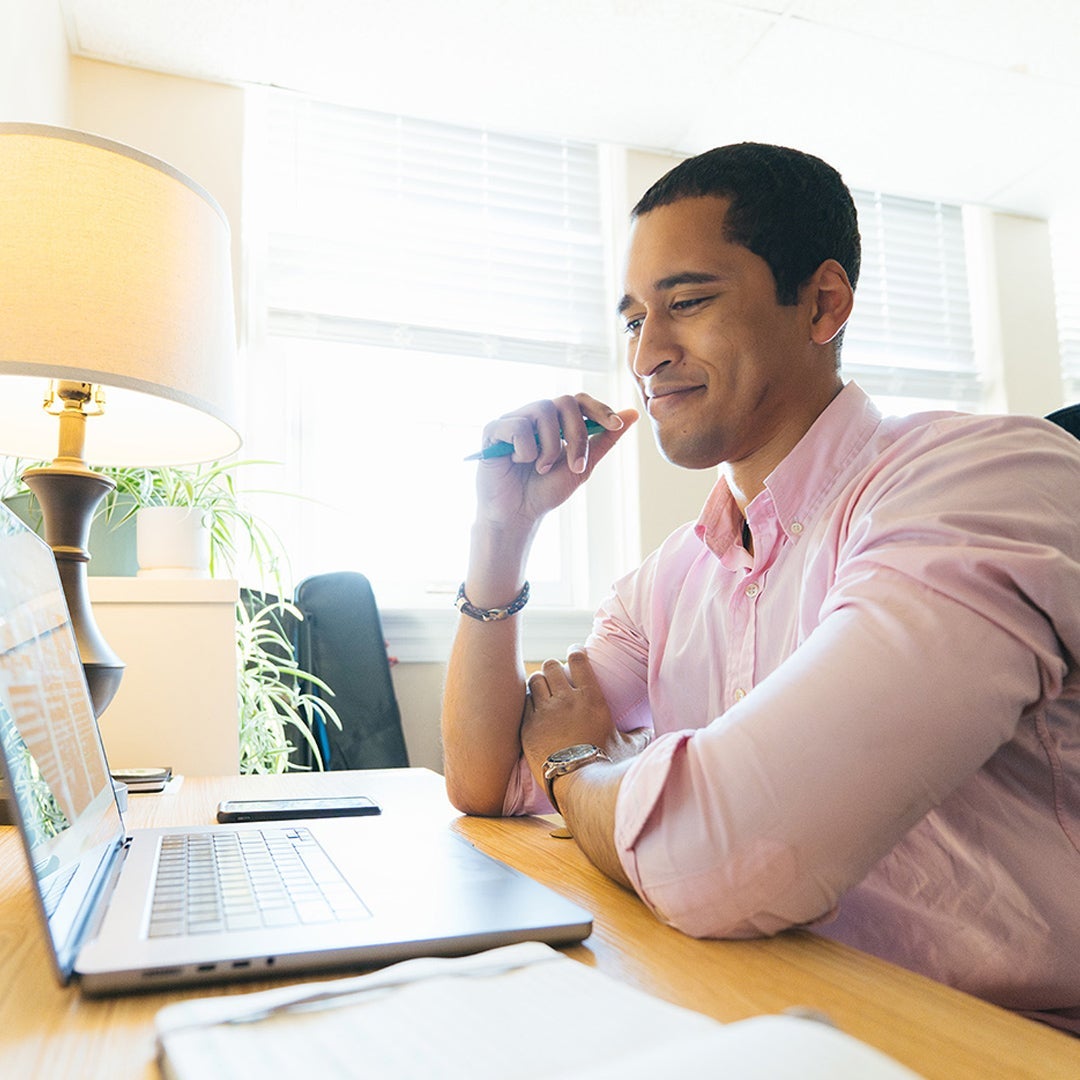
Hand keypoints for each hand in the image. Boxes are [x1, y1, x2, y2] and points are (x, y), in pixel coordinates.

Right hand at [474, 394, 637, 534]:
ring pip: (542, 411)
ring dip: (550, 447)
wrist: (518, 515)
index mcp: (556, 421)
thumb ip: (605, 439)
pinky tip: (517, 463)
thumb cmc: (546, 491)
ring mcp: (514, 420)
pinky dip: (525, 451)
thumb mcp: (582, 466)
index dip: (599, 408)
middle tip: (575, 466)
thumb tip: (632, 413)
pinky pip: (518, 426)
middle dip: (577, 435)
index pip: (579, 400)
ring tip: (541, 469)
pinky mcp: (493, 430)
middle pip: (565, 402)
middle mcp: (535, 415)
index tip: (615, 426)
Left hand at [521, 648, 650, 788]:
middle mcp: (566, 699)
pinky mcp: (529, 727)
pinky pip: (523, 703)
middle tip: (556, 675)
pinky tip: (533, 709)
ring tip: (542, 689)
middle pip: (551, 665)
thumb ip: (639, 735)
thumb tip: (650, 733)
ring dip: (538, 682)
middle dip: (553, 667)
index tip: (575, 651)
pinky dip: (528, 703)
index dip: (575, 652)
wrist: (579, 783)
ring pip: (534, 680)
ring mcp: (545, 712)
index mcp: (591, 698)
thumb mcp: (628, 746)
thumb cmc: (606, 764)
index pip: (578, 660)